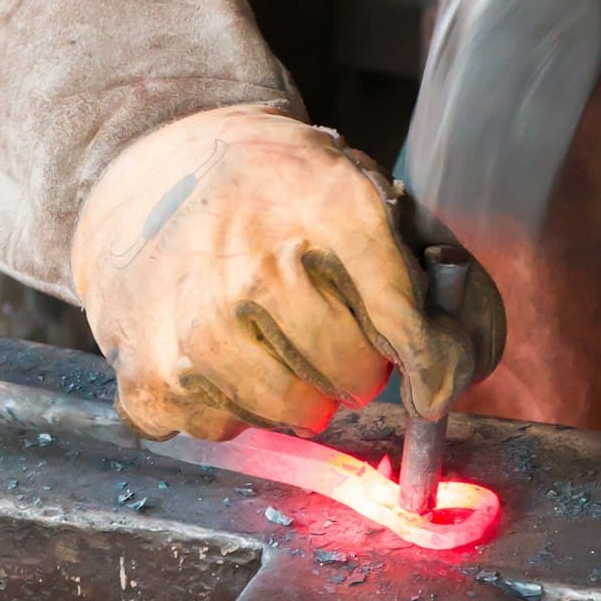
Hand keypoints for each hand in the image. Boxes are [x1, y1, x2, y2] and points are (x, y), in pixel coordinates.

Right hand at [72, 105, 503, 441]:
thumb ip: (442, 284)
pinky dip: (226, 403)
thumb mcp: (372, 198)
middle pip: (353, 378)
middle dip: (353, 363)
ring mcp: (198, 327)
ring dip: (293, 390)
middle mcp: (260, 267)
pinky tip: (212, 348)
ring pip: (293, 415)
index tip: (428, 374)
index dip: (429, 361)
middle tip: (324, 327)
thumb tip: (449, 381)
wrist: (151, 170)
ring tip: (268, 337)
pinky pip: (222, 430)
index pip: (406, 326)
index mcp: (331, 208)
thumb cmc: (282, 195)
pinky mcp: (151, 377)